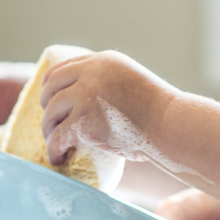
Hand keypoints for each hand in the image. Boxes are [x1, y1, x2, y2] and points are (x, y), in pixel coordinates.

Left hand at [39, 50, 177, 165]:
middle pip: (52, 88)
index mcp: (103, 61)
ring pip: (51, 113)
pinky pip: (58, 137)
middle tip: (51, 124)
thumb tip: (85, 101)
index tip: (48, 98)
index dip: (50, 85)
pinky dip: (54, 149)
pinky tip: (57, 158)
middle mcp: (91, 74)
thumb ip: (108, 84)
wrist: (172, 125)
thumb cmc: (159, 112)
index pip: (62, 68)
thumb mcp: (132, 83)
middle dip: (46, 107)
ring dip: (49, 130)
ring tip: (55, 143)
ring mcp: (87, 97)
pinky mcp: (85, 122)